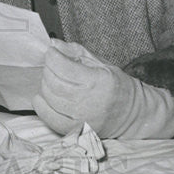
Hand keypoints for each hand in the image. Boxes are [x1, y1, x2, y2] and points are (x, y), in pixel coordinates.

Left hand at [32, 39, 173, 138]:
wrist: (132, 114)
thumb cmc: (116, 85)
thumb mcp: (101, 63)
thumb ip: (76, 51)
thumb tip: (53, 44)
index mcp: (97, 80)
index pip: (63, 66)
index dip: (52, 56)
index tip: (52, 52)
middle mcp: (89, 101)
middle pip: (54, 82)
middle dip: (48, 69)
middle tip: (53, 65)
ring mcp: (81, 117)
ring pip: (50, 98)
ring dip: (45, 85)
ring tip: (52, 79)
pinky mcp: (76, 129)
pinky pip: (50, 118)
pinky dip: (42, 107)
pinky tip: (42, 98)